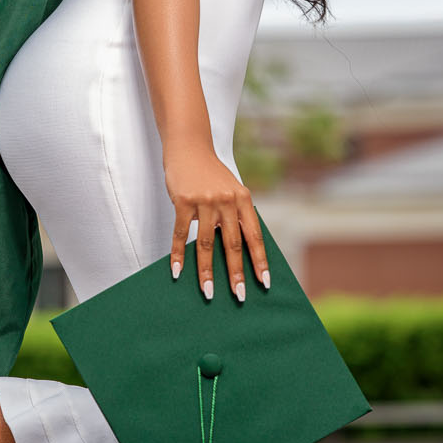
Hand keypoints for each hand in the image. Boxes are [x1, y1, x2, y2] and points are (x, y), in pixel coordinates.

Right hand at [164, 139, 269, 301]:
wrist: (189, 146)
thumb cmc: (210, 174)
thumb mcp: (231, 190)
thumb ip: (236, 215)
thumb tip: (240, 251)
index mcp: (243, 200)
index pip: (254, 236)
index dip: (260, 260)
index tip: (265, 282)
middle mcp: (227, 200)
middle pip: (232, 244)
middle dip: (236, 273)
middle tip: (239, 295)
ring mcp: (205, 200)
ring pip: (205, 243)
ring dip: (206, 271)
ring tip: (208, 292)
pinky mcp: (183, 201)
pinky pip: (181, 234)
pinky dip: (178, 255)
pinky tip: (177, 272)